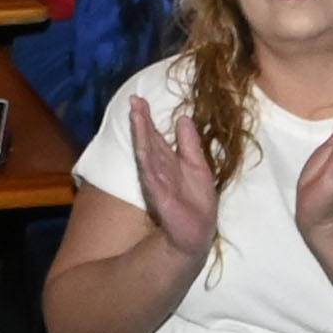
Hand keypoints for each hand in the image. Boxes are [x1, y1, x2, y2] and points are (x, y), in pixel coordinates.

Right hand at [129, 94, 224, 256]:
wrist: (197, 233)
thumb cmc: (197, 202)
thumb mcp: (198, 166)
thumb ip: (189, 143)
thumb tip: (183, 117)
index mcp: (169, 160)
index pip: (155, 136)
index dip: (147, 118)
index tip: (139, 99)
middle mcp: (159, 168)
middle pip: (148, 140)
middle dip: (141, 120)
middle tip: (134, 100)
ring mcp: (157, 181)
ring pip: (146, 153)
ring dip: (141, 134)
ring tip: (136, 115)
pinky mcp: (159, 195)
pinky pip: (151, 175)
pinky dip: (146, 160)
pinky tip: (142, 147)